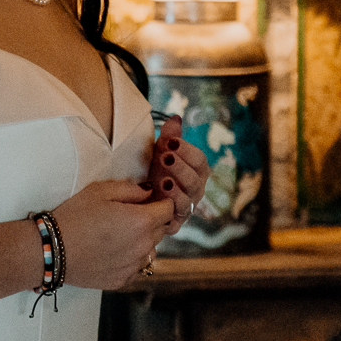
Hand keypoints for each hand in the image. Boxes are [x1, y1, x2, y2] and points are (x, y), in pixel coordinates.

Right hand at [49, 179, 174, 290]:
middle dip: (152, 220)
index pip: (170, 209)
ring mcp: (134, 265)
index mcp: (142, 221)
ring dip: (142, 241)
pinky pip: (137, 267)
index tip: (152, 200)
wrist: (51, 250)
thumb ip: (131, 189)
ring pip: (151, 249)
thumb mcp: (100, 191)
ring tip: (118, 235)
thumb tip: (148, 192)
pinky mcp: (123, 280)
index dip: (162, 202)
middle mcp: (144, 246)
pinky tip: (112, 251)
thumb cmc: (74, 217)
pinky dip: (131, 258)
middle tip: (128, 215)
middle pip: (162, 229)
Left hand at [145, 115, 208, 235]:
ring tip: (163, 178)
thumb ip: (170, 137)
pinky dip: (170, 205)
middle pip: (196, 180)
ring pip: (188, 199)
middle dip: (181, 167)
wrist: (141, 198)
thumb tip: (175, 118)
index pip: (200, 161)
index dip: (187, 150)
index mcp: (196, 172)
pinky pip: (177, 216)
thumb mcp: (160, 152)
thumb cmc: (155, 172)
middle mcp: (195, 190)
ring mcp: (187, 207)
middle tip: (165, 157)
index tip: (170, 142)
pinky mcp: (175, 222)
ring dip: (177, 187)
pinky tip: (160, 195)